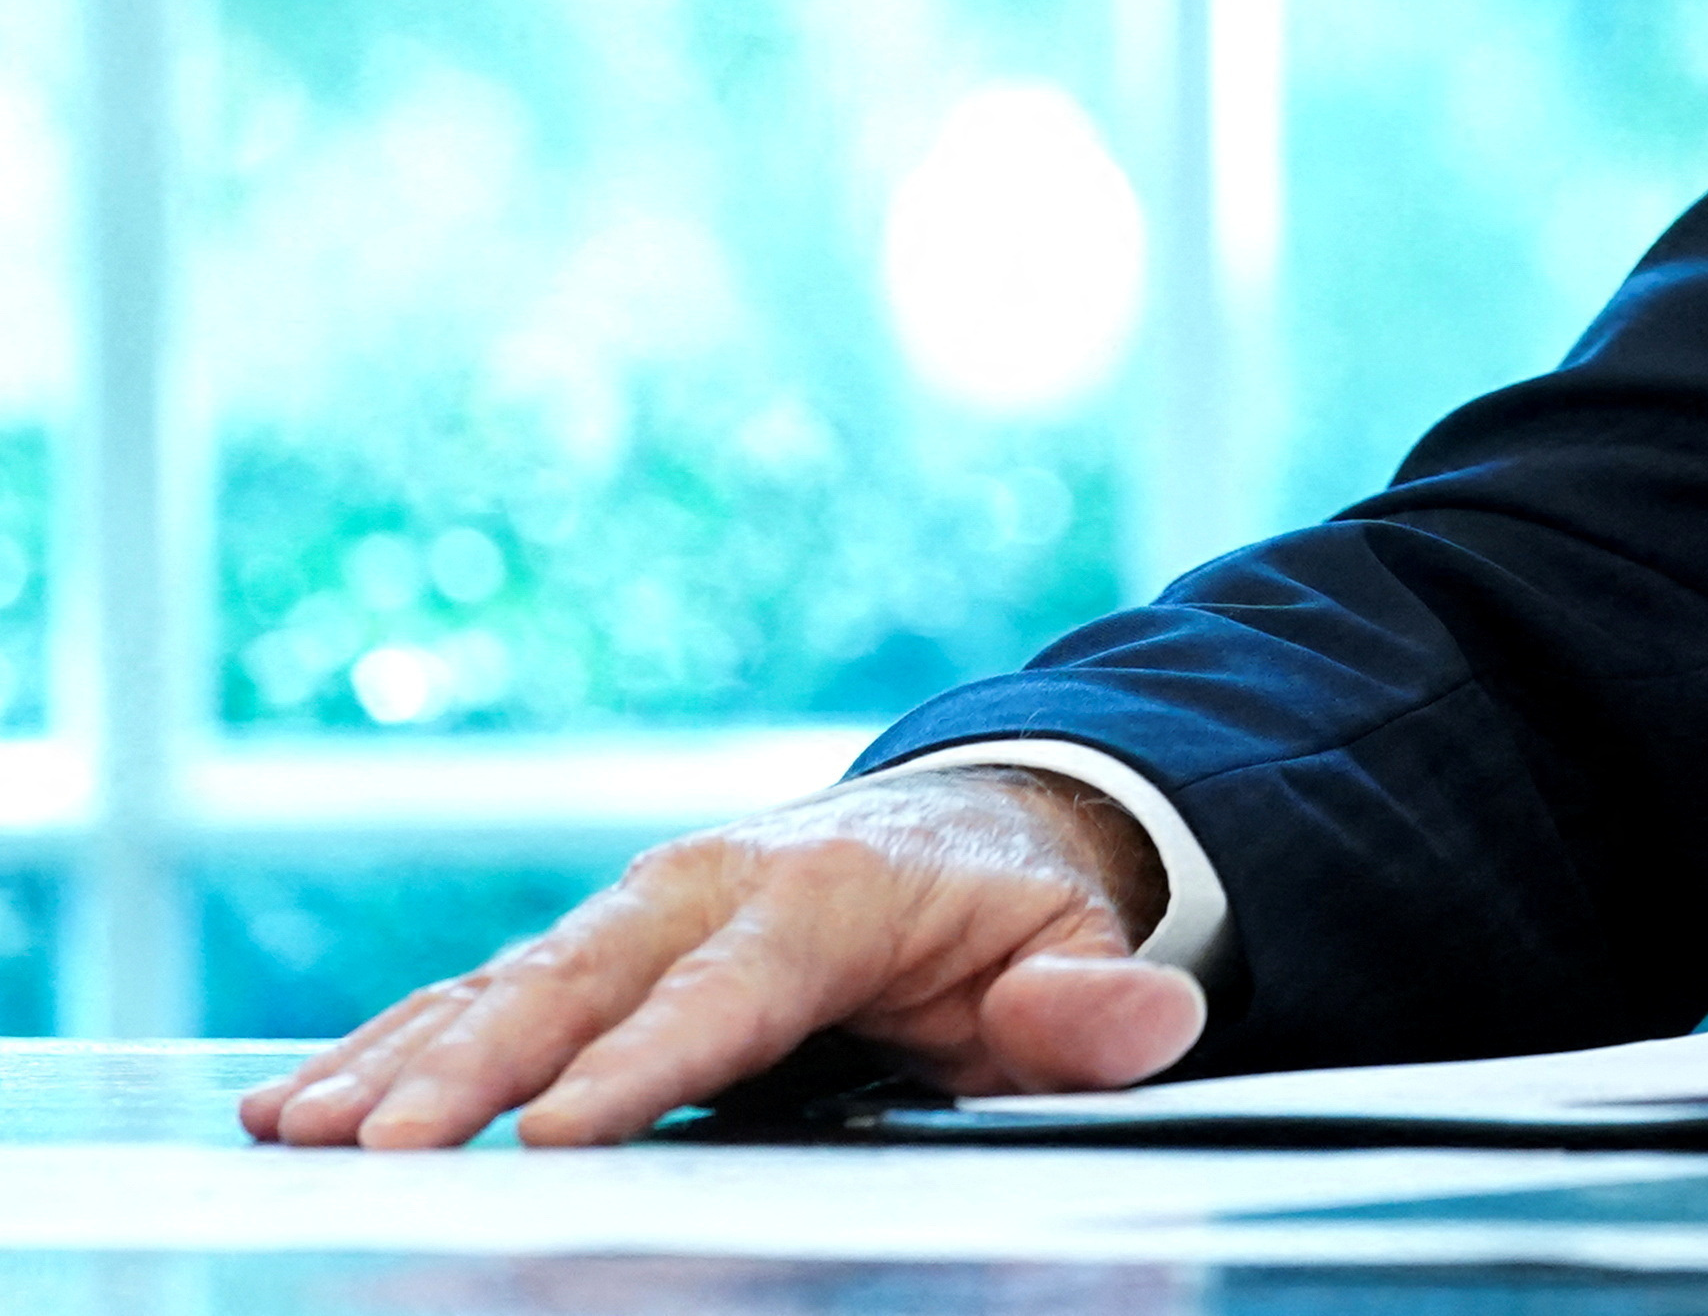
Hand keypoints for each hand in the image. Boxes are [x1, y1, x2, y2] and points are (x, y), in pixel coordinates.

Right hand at [237, 768, 1204, 1150]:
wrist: (972, 822)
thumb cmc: (1016, 911)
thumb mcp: (1077, 948)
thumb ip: (1094, 1003)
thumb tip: (1152, 1022)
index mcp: (828, 895)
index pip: (727, 994)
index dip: (646, 1064)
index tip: (561, 1135)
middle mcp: (707, 888)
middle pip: (578, 987)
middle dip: (474, 1070)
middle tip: (383, 1150)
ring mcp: (633, 912)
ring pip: (501, 990)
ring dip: (397, 1061)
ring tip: (302, 1133)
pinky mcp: (588, 946)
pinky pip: (472, 997)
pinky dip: (382, 1045)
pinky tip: (291, 1106)